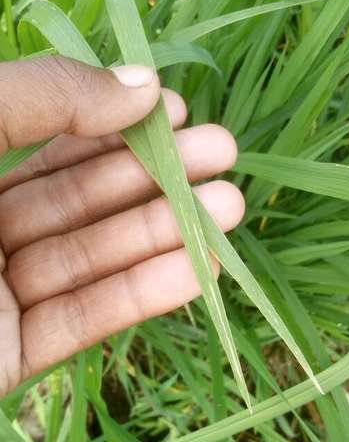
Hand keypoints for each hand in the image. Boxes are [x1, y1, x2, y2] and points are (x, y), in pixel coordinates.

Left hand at [0, 56, 243, 397]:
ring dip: (163, 235)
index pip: (37, 134)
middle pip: (75, 195)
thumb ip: (37, 98)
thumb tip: (139, 84)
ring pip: (87, 257)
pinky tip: (199, 270)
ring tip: (232, 210)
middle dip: (154, 175)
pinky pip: (82, 319)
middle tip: (226, 156)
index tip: (175, 108)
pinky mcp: (7, 357)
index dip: (108, 119)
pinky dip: (141, 296)